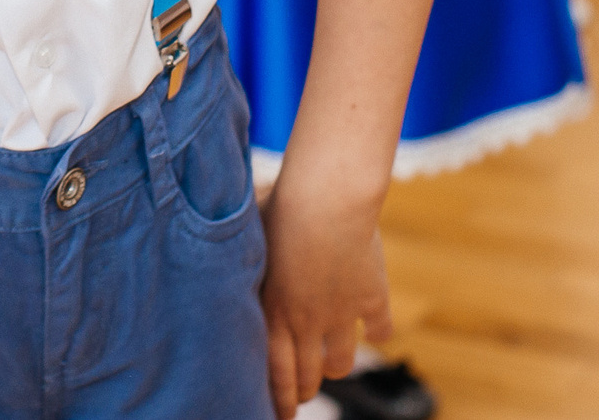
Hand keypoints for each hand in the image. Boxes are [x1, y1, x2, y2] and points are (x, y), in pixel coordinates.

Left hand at [263, 177, 392, 410]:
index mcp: (273, 312)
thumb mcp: (251, 239)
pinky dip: (378, 332)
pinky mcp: (372, 298)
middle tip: (305, 391)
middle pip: (310, 378)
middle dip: (306, 390)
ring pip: (341, 362)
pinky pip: (381, 330)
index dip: (280, 401)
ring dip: (336, 365)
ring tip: (331, 360)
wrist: (327, 201)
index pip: (276, 375)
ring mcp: (342, 314)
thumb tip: (218, 248)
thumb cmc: (278, 210)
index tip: (281, 414)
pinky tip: (373, 328)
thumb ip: (244, 260)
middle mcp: (307, 322)